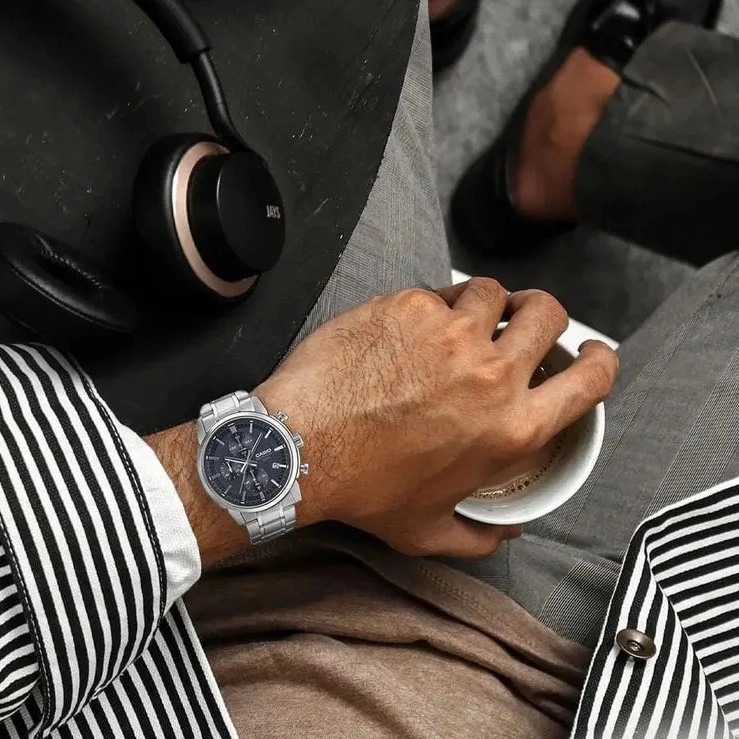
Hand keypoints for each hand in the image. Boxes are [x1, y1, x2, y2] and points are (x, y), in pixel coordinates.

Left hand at [255, 279, 617, 558]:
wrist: (301, 449)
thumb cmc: (364, 490)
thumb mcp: (428, 531)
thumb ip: (478, 537)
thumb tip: (506, 535)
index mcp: (512, 428)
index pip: (589, 381)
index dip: (599, 359)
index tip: (591, 351)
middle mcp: (492, 375)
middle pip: (548, 314)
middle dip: (543, 314)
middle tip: (522, 322)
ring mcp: (452, 335)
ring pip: (492, 291)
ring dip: (485, 303)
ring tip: (462, 320)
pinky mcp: (410, 307)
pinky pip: (437, 292)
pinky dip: (432, 305)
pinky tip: (411, 327)